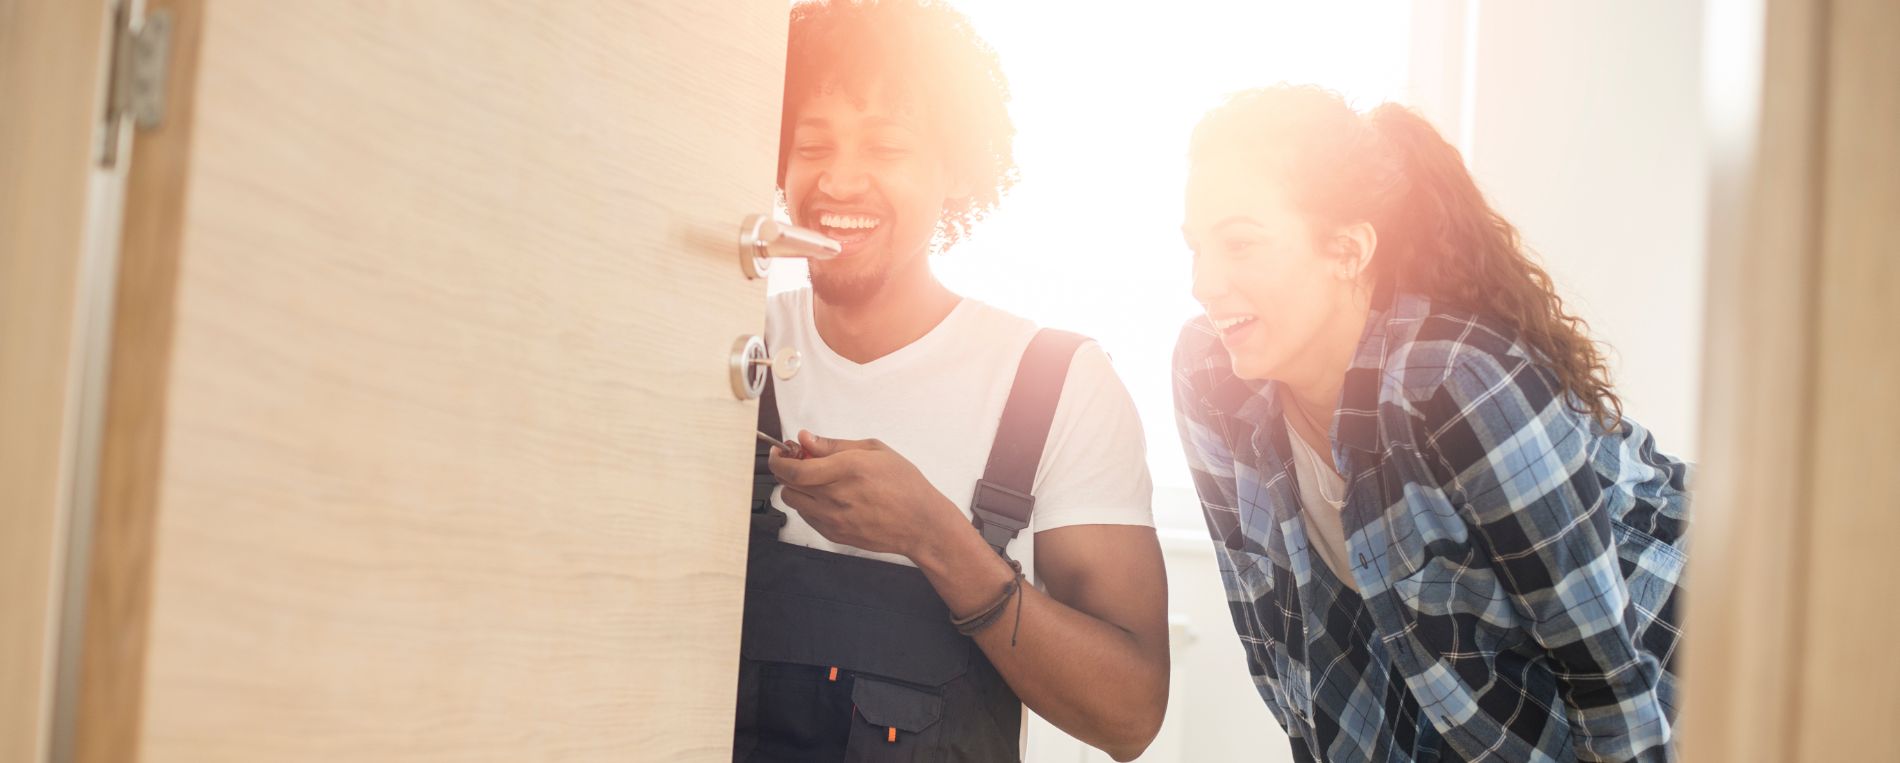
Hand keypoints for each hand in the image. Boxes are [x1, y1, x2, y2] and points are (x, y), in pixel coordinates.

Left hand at [768, 431, 958, 558]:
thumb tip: (806, 439)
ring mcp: (834, 519)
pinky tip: (828, 497)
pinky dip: (808, 504)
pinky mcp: (834, 534)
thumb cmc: (905, 485)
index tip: (779, 452)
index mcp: (848, 469)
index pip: (794, 469)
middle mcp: (837, 496)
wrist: (921, 524)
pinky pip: (806, 517)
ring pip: (793, 502)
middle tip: (798, 461)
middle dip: (786, 470)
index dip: (778, 459)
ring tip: (815, 480)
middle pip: (788, 485)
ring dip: (796, 488)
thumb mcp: (875, 451)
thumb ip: (835, 445)